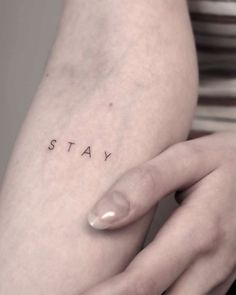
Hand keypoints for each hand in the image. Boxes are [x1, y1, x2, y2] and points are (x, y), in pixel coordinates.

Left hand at [82, 132, 235, 294]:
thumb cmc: (224, 160)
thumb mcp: (188, 159)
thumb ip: (146, 183)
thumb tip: (101, 216)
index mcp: (201, 231)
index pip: (144, 279)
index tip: (77, 294)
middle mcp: (213, 262)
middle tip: (80, 293)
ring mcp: (221, 273)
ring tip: (105, 289)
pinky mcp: (223, 274)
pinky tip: (139, 288)